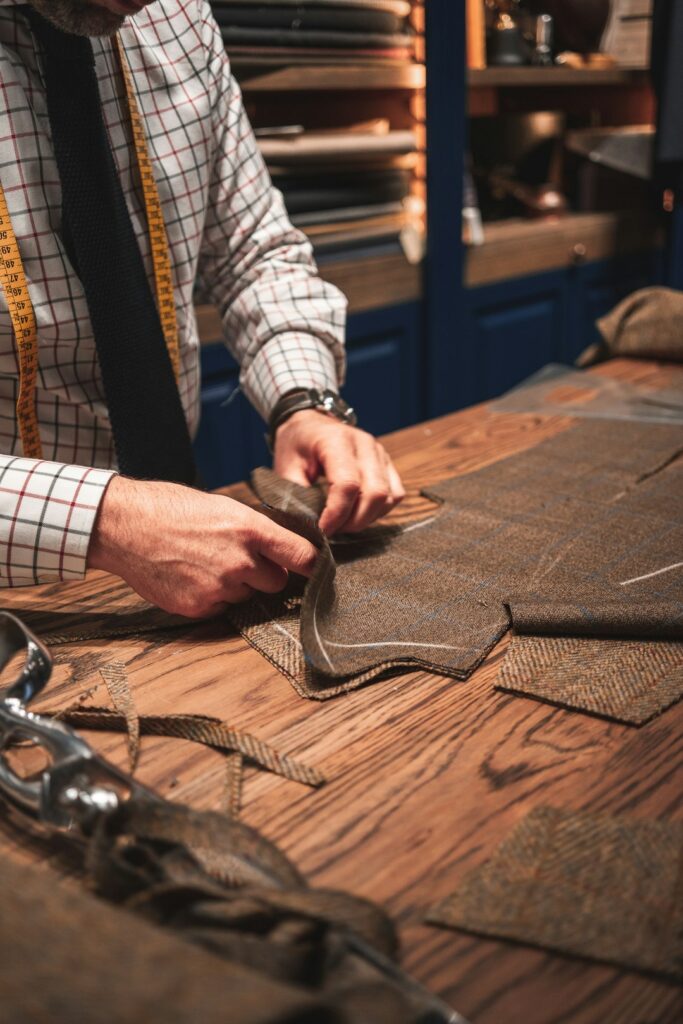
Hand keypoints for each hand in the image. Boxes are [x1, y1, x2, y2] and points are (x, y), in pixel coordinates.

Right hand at [88, 476, 317, 617]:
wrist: (124, 526)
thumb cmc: (171, 508)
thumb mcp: (223, 507)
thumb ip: (255, 532)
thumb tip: (280, 551)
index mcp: (250, 529)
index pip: (302, 556)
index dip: (314, 566)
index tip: (319, 571)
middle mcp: (240, 562)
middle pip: (277, 582)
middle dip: (265, 574)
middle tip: (239, 559)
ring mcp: (219, 588)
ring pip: (246, 596)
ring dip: (236, 585)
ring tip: (205, 562)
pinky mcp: (199, 607)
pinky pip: (221, 608)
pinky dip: (212, 597)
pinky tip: (191, 576)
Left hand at [273, 410, 405, 534]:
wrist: (309, 425)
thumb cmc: (296, 446)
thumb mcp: (286, 468)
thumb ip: (297, 496)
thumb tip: (309, 526)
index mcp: (336, 441)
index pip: (348, 485)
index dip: (336, 514)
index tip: (321, 529)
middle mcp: (364, 444)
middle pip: (374, 493)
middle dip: (354, 521)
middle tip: (332, 529)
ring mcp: (379, 452)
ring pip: (388, 497)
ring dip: (367, 518)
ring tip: (343, 522)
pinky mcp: (387, 463)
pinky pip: (395, 494)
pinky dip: (380, 510)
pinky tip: (358, 512)